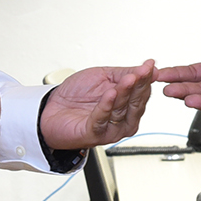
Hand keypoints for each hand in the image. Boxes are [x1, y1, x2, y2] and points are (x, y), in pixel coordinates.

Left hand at [40, 61, 155, 149]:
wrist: (51, 109)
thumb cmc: (76, 95)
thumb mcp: (104, 77)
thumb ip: (125, 73)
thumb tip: (150, 67)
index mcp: (127, 106)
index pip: (142, 92)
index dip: (145, 78)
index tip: (149, 66)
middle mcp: (122, 120)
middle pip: (135, 102)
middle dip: (138, 86)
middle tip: (142, 72)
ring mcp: (110, 129)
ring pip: (121, 110)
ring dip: (124, 93)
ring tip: (128, 79)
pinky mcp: (94, 134)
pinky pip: (102, 119)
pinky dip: (106, 106)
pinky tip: (110, 94)